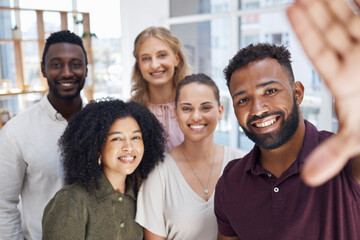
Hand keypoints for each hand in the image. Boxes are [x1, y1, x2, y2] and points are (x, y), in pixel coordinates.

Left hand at [287, 0, 359, 185]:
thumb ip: (333, 156)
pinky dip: (357, 4)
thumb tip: (307, 179)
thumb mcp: (356, 139)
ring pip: (349, 18)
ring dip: (335, 1)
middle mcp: (353, 59)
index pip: (321, 50)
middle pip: (332, 28)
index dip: (308, 31)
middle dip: (319, 8)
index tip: (293, 9)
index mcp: (342, 78)